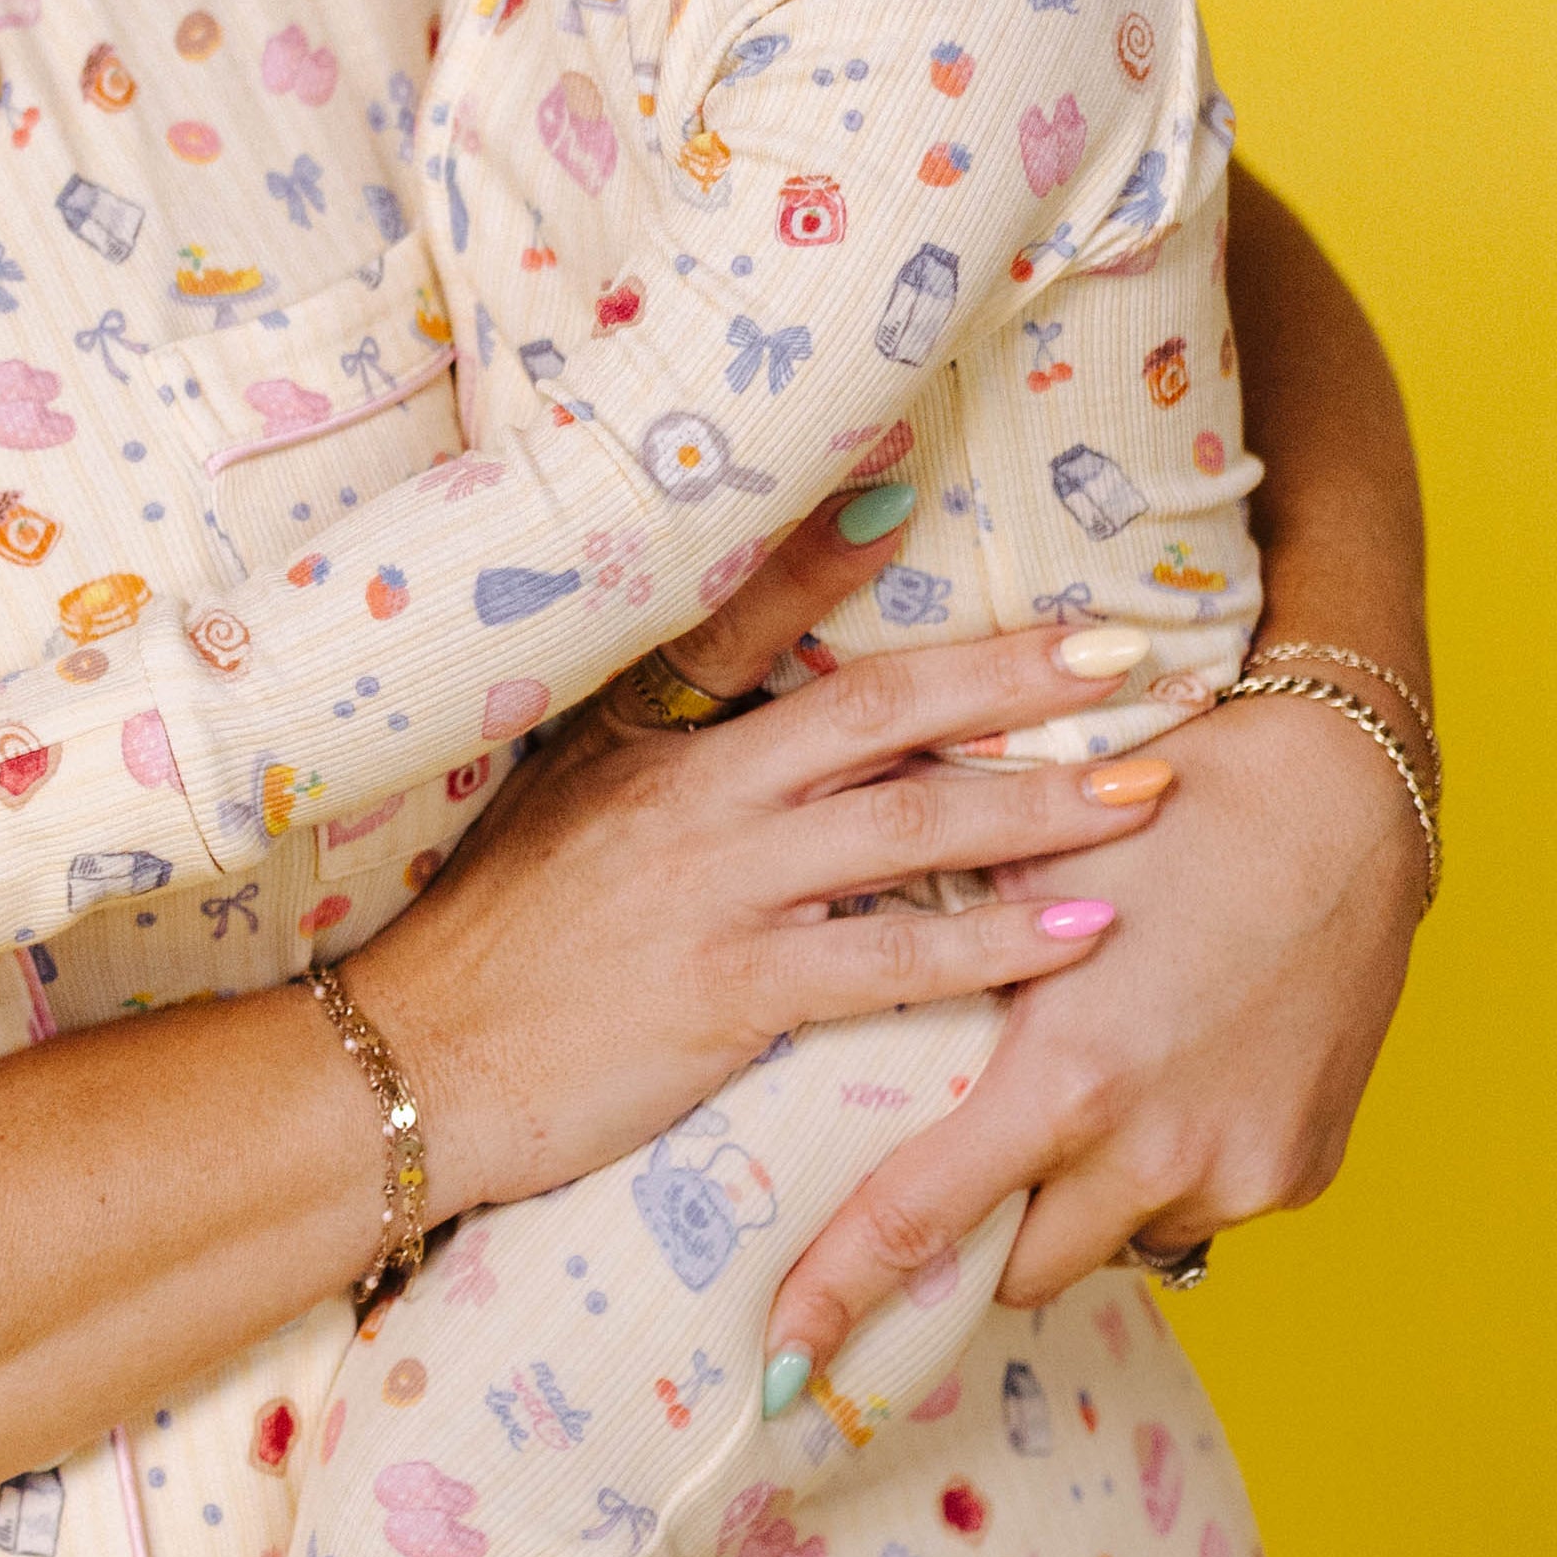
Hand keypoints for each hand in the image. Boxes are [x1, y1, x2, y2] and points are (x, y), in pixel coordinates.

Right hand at [346, 554, 1180, 1226]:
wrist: (409, 1063)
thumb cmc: (495, 941)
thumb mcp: (559, 796)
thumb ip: (661, 733)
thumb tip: (760, 695)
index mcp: (644, 733)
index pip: (751, 612)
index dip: (839, 552)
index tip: (933, 492)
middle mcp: (691, 794)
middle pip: (882, 708)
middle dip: (1017, 678)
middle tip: (1134, 657)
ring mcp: (714, 889)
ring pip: (909, 825)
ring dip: (1041, 806)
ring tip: (1147, 791)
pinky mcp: (732, 991)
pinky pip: (892, 959)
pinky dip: (996, 943)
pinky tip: (1081, 935)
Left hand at [761, 680, 1427, 1364]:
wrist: (1343, 793)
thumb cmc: (1157, 809)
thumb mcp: (1012, 876)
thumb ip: (921, 973)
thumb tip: (804, 1013)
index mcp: (1066, 1080)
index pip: (914, 1224)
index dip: (833, 1297)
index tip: (773, 1366)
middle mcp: (1154, 1152)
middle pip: (1016, 1270)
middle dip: (976, 1244)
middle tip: (956, 1179)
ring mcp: (1238, 1172)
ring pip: (1110, 1246)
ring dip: (1076, 1205)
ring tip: (1085, 1101)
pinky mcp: (1300, 1172)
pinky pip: (1197, 1213)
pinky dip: (1163, 1176)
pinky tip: (1170, 1087)